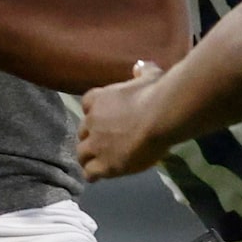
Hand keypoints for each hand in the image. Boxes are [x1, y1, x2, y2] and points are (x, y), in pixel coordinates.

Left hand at [76, 59, 174, 181]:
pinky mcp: (104, 164)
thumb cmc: (155, 94)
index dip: (94, 113)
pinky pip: (90, 173)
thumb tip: (140, 66)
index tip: (104, 118)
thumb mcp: (149, 76)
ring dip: (89, 158)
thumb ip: (142, 71)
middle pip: (82, 132)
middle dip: (90, 138)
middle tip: (103, 144)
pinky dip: (94, 174)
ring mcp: (96, 144)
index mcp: (99, 99)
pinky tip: (101, 176)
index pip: (86, 104)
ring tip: (99, 164)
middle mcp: (92, 122)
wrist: (159, 116)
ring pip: (82, 155)